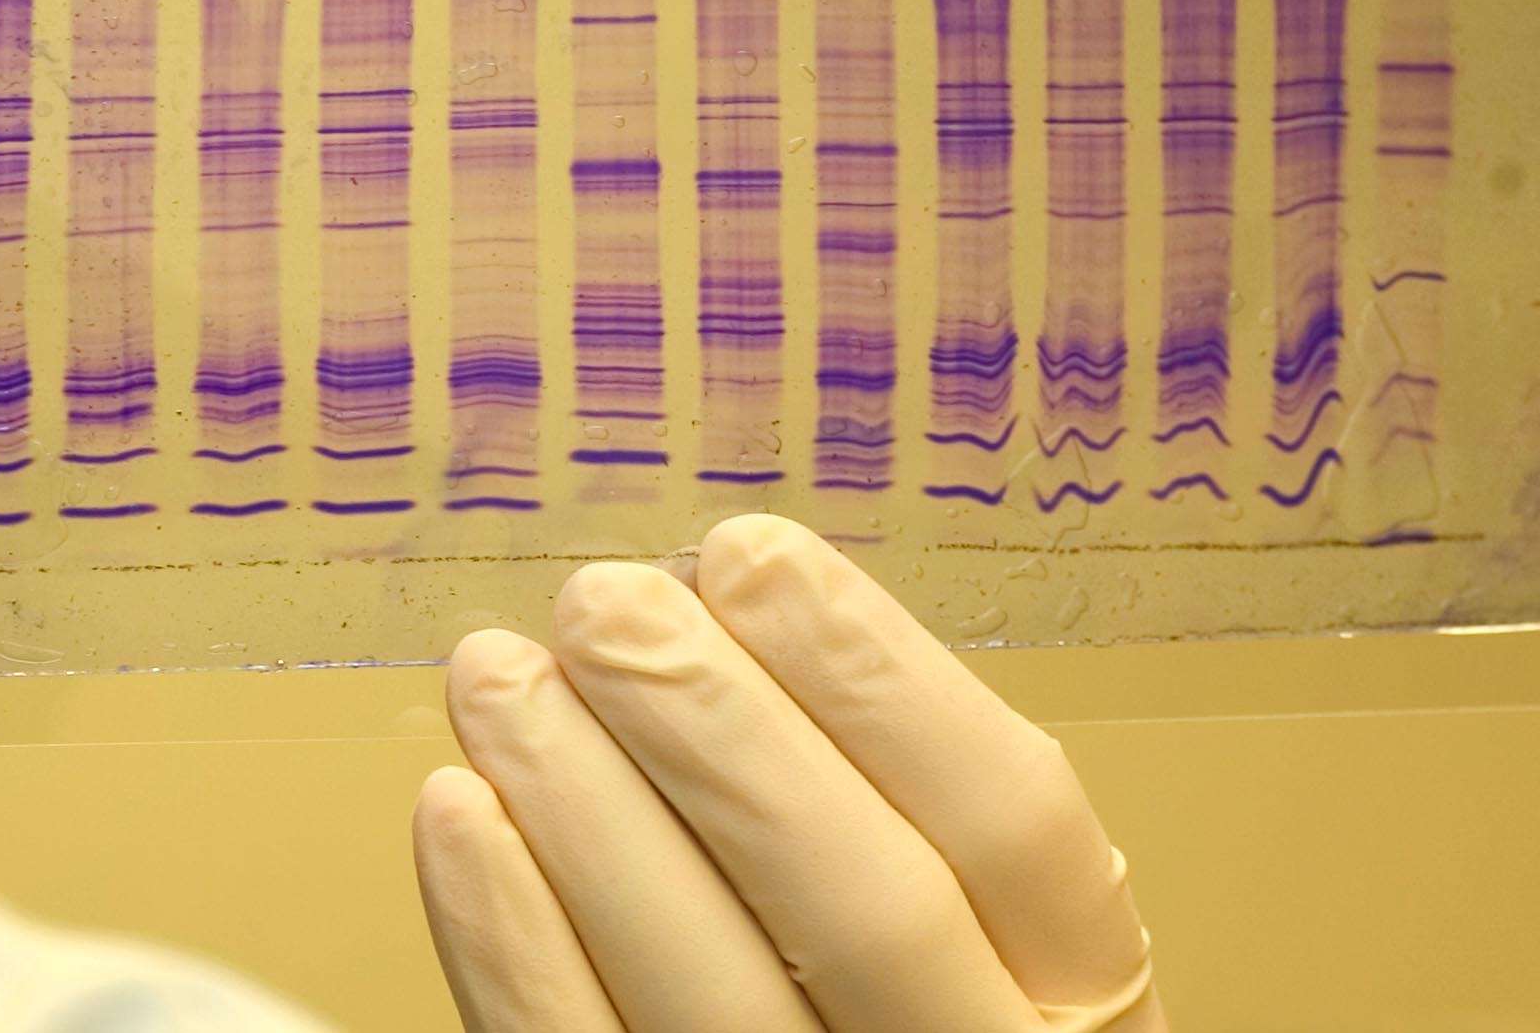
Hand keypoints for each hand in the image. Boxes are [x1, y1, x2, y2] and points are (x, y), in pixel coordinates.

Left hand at [412, 514, 1163, 1031]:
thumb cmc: (913, 1022)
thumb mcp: (982, 935)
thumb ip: (890, 809)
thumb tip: (717, 628)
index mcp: (1079, 999)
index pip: (1007, 818)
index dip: (873, 671)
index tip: (750, 554)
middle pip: (865, 898)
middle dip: (715, 727)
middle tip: (601, 605)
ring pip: (711, 987)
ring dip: (586, 809)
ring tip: (500, 679)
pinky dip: (511, 939)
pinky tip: (461, 812)